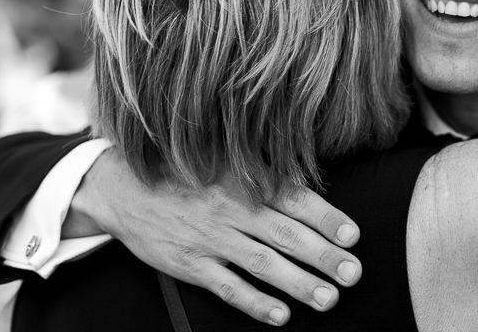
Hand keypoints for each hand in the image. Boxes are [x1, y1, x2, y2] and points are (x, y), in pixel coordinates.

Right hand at [68, 148, 361, 325]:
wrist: (124, 187)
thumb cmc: (187, 172)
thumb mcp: (227, 161)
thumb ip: (266, 174)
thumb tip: (312, 186)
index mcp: (245, 182)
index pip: (295, 200)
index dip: (326, 218)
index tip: (353, 235)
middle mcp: (232, 210)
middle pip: (286, 235)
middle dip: (323, 256)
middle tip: (353, 273)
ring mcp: (212, 239)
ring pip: (263, 264)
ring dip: (298, 284)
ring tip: (328, 298)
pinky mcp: (191, 264)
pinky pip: (228, 287)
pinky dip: (255, 303)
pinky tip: (280, 315)